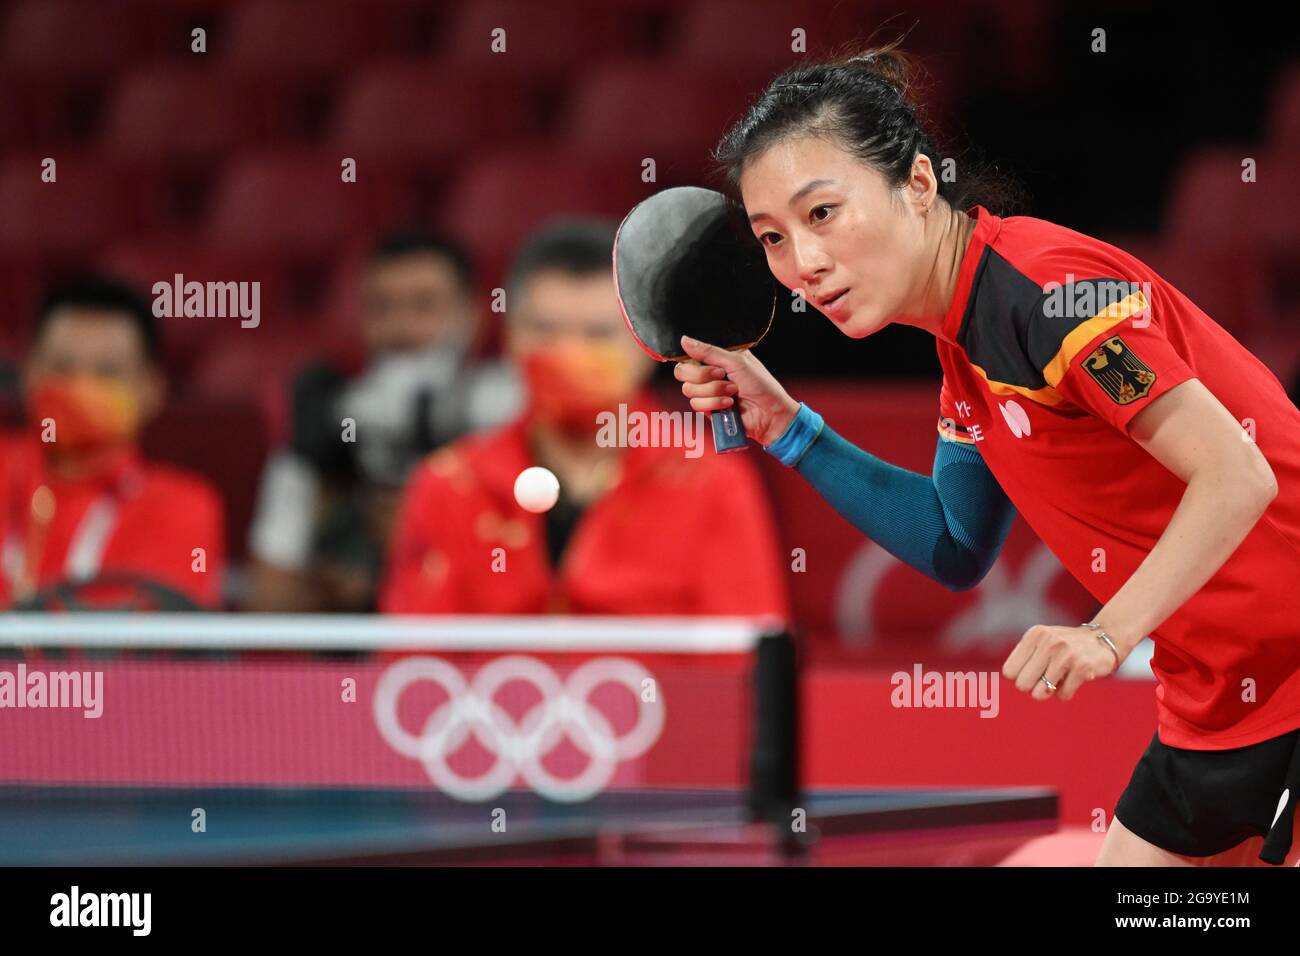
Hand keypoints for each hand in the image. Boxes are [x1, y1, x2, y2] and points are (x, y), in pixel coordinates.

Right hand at [675, 335, 799, 446]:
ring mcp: (707, 392)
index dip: (693, 360)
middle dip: (703, 375)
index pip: (689, 355)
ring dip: (713, 391)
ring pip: (689, 390)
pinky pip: (696, 405)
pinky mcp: (708, 409)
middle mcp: (708, 374)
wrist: (770, 413)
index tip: (710, 363)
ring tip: (733, 392)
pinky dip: (714, 404)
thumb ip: (708, 351)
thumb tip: (684, 340)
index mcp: (716, 358)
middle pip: (682, 372)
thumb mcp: (736, 361)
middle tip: (722, 375)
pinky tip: (729, 404)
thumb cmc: (761, 384)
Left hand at [1002, 624, 1120, 700]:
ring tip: (1060, 676)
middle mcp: (1048, 642)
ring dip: (1050, 690)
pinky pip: (1062, 695)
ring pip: (1040, 693)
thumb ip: (1023, 657)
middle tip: (1046, 677)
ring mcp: (1065, 654)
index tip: (1032, 672)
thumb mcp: (1041, 641)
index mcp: (1034, 635)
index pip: (1009, 671)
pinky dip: (1066, 692)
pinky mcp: (1082, 667)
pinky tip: (1074, 678)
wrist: (1104, 639)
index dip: (1020, 677)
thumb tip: (1008, 678)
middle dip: (1033, 686)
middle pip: (1022, 685)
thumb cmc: (1065, 645)